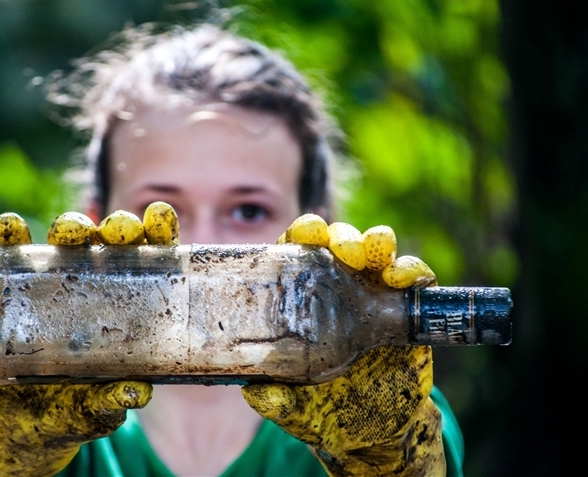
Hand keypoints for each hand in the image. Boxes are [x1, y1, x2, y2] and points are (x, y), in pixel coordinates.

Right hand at [0, 205, 177, 475]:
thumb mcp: (95, 409)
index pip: (153, 258)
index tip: (158, 219)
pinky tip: (10, 229)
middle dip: (118, 227)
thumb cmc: (70, 412)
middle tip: (119, 232)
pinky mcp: (12, 287)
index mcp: (129, 307)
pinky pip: (11, 253)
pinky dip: (9, 235)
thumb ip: (113, 400)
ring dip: (71, 226)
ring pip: (67, 239)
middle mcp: (95, 285)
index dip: (159, 231)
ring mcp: (54, 282)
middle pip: (112, 241)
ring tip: (70, 232)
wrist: (13, 429)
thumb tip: (138, 391)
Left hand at [243, 215, 445, 476]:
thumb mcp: (296, 406)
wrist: (378, 435)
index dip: (302, 235)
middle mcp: (339, 291)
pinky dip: (413, 271)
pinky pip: (414, 281)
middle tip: (346, 251)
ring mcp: (375, 297)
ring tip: (378, 257)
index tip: (307, 233)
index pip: (299, 254)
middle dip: (344, 238)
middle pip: (339, 245)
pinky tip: (407, 279)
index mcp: (306, 302)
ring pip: (377, 253)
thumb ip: (277, 399)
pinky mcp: (407, 313)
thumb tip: (255, 392)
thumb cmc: (328, 411)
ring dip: (378, 245)